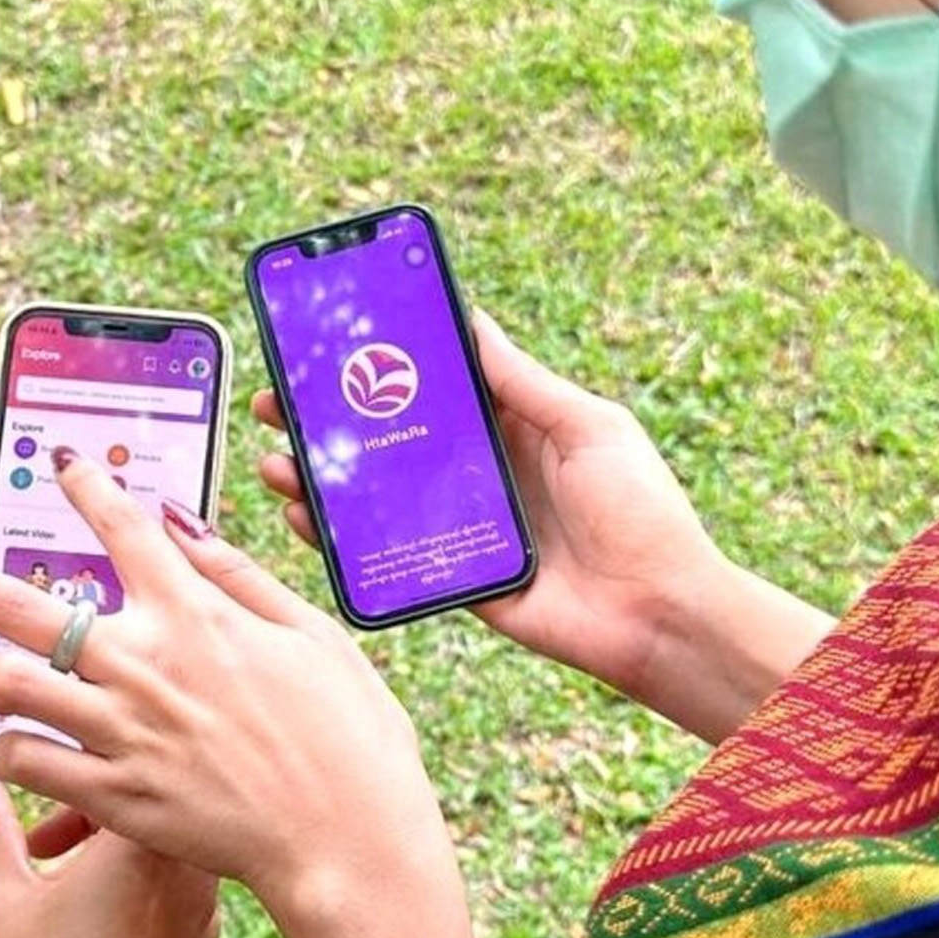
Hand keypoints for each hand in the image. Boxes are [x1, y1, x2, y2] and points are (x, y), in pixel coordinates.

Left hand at [0, 447, 447, 923]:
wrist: (347, 842)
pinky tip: (18, 744)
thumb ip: (239, 577)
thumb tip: (183, 522)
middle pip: (26, 607)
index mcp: (197, 614)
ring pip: (9, 686)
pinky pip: (29, 762)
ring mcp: (125, 731)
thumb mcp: (312, 635)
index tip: (60, 465)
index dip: (84, 486)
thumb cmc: (348, 737)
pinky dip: (11, 749)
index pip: (124, 528)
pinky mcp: (116, 796)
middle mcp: (147, 663)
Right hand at [0, 759, 218, 937]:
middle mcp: (191, 871)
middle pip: (154, 797)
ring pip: (168, 839)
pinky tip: (87, 911)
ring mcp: (205, 913)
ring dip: (114, 839)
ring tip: (54, 872)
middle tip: (41, 833)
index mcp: (143, 844)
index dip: (77, 756)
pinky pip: (179, 883)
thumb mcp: (4, 898)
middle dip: (94, 801)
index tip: (38, 768)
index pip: (125, 760)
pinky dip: (137, 878)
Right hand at [256, 308, 832, 741]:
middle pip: (389, 437)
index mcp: (512, 428)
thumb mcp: (590, 428)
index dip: (382, 364)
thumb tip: (471, 322)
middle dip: (329, 420)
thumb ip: (524, 383)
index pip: (433, 384)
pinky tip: (303, 519)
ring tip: (278, 462)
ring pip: (374, 496)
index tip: (329, 342)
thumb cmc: (644, 515)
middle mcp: (479, 473)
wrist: (660, 615)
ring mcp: (460, 527)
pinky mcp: (453, 578)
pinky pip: (385, 555)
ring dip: (320, 478)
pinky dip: (339, 538)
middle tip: (277, 403)